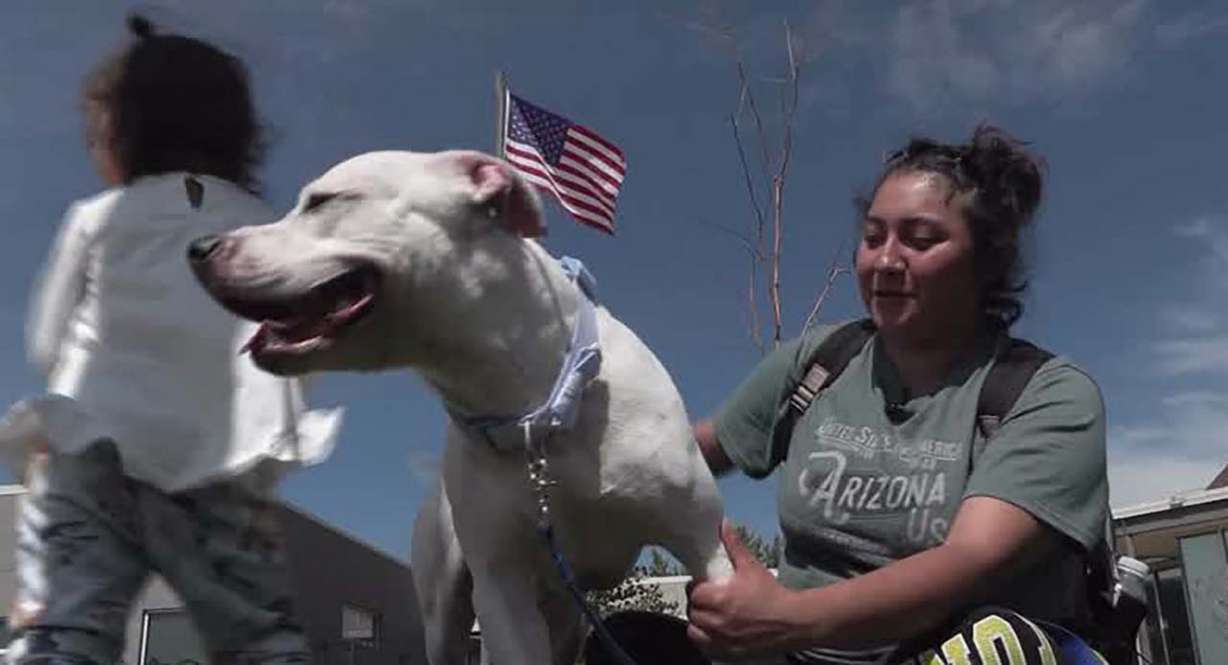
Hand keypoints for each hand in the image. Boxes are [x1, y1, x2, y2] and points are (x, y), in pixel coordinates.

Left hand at [686, 520, 803, 659]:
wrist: (793, 621)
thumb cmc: (772, 594)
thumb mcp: (751, 567)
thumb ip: (734, 545)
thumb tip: (723, 525)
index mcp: (721, 598)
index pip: (694, 593)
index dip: (698, 588)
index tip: (705, 586)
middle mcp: (719, 621)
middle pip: (693, 612)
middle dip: (699, 605)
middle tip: (708, 601)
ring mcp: (723, 640)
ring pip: (695, 632)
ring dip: (699, 624)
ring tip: (710, 617)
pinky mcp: (729, 653)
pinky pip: (706, 648)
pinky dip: (707, 640)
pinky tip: (715, 633)